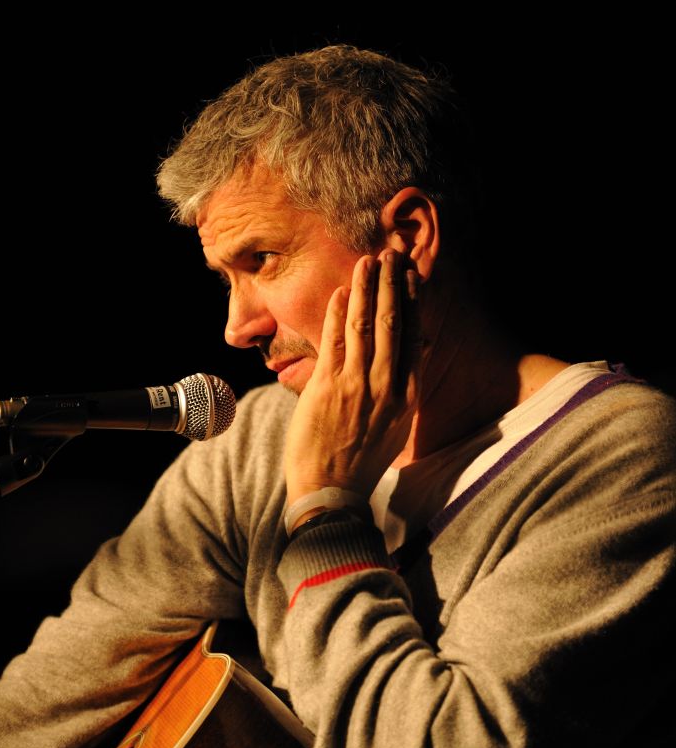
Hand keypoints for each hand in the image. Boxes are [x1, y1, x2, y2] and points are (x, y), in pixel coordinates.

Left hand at [284, 250, 422, 507]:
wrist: (332, 494)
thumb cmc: (361, 461)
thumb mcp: (397, 426)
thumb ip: (405, 386)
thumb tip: (418, 351)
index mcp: (406, 395)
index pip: (415, 336)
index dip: (414, 301)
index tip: (414, 275)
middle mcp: (387, 386)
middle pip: (392, 323)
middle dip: (393, 284)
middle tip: (393, 253)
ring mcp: (357, 385)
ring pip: (365, 325)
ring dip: (366, 289)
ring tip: (369, 262)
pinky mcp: (328, 388)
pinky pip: (335, 341)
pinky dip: (339, 314)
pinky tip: (343, 292)